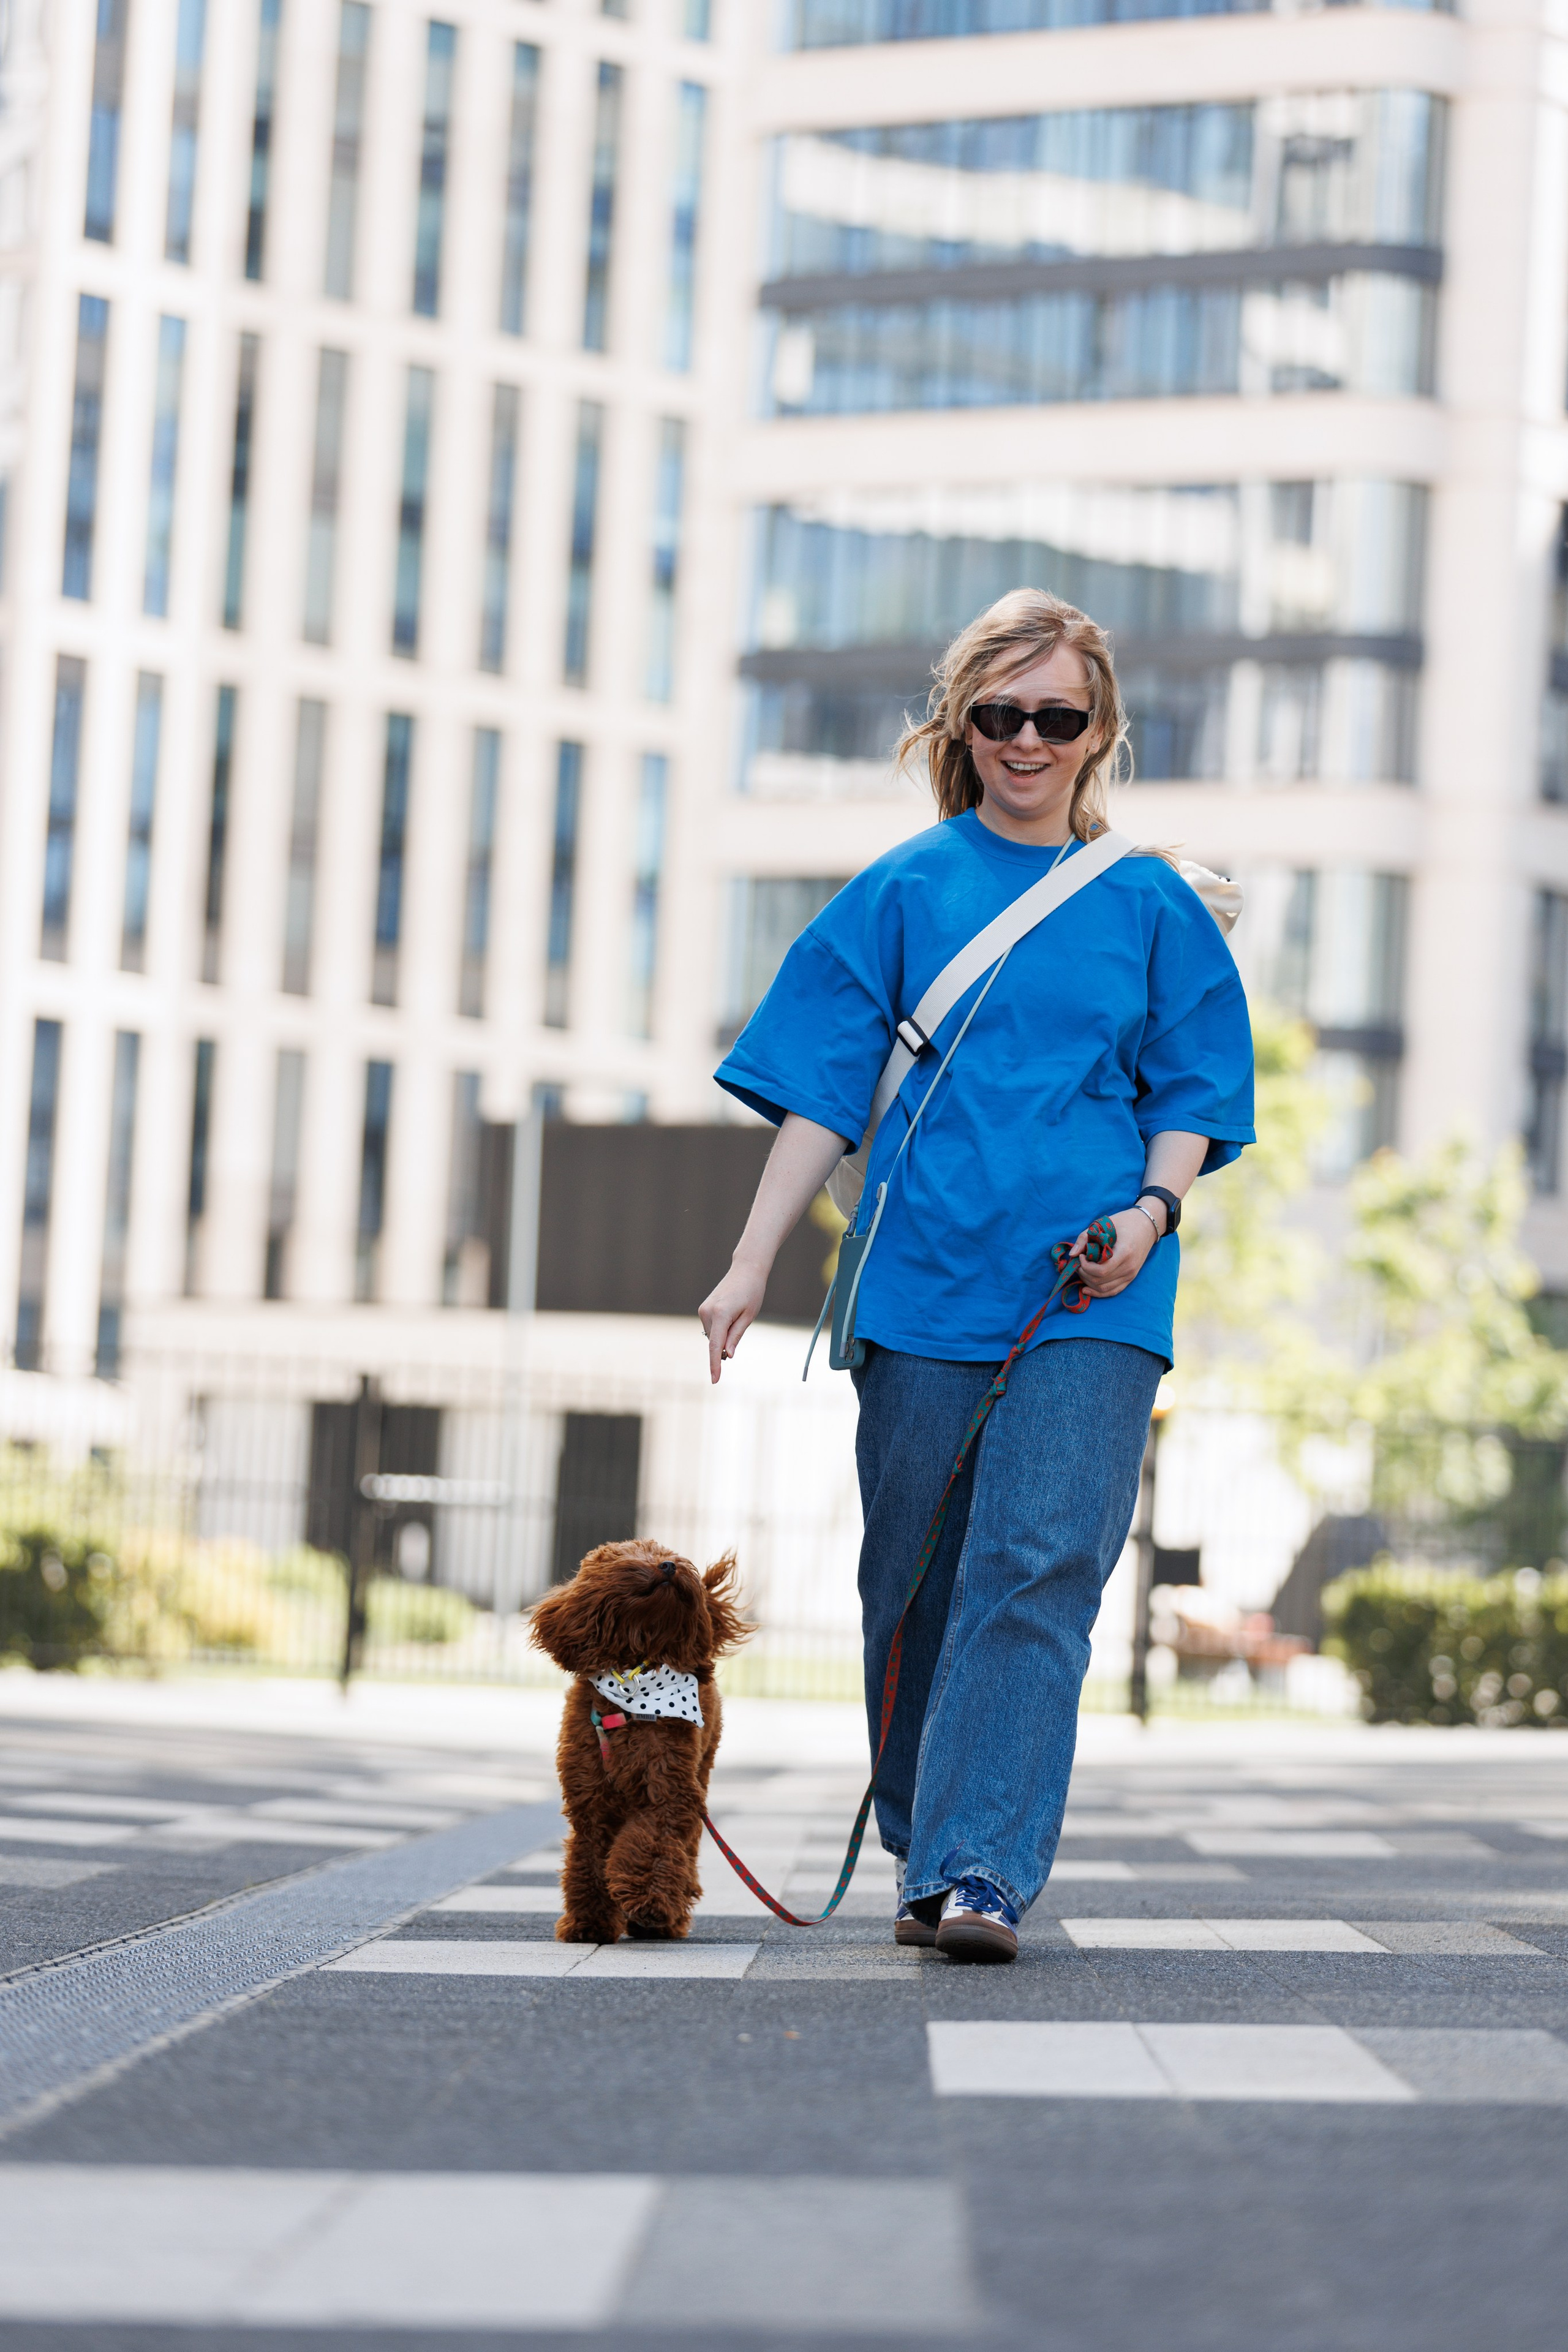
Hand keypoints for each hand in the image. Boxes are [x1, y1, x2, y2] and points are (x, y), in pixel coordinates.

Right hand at [698, 1256, 768, 1383]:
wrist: (745, 1270)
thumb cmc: (752, 1293)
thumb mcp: (749, 1317)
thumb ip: (736, 1336)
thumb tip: (727, 1355)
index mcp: (720, 1314)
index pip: (715, 1346)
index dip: (715, 1365)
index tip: (715, 1380)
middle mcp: (707, 1312)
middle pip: (715, 1341)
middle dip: (727, 1344)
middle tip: (741, 1324)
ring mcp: (703, 1310)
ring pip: (713, 1335)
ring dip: (724, 1335)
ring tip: (737, 1315)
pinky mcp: (703, 1309)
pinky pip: (712, 1328)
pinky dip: (721, 1329)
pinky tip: (731, 1314)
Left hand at [1067, 1205, 1157, 1297]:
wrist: (1146, 1226)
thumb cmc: (1124, 1222)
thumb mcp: (1103, 1224)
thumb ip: (1084, 1238)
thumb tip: (1072, 1255)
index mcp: (1124, 1252)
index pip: (1101, 1271)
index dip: (1086, 1267)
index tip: (1081, 1256)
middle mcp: (1129, 1267)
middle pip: (1100, 1281)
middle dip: (1084, 1274)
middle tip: (1078, 1263)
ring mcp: (1131, 1274)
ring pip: (1104, 1289)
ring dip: (1089, 1282)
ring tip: (1083, 1271)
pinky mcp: (1130, 1278)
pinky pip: (1113, 1291)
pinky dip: (1098, 1292)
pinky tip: (1086, 1289)